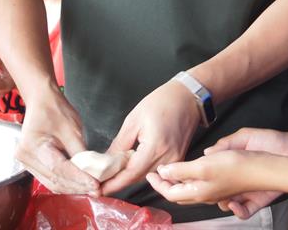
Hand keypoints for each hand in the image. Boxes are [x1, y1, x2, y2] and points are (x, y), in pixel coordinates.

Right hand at [16, 89, 99, 193]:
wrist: (41, 101)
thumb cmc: (55, 109)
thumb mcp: (72, 128)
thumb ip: (80, 152)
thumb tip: (92, 172)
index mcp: (33, 145)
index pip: (59, 168)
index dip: (78, 178)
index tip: (95, 184)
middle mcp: (25, 157)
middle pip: (54, 179)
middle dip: (77, 186)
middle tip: (97, 190)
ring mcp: (26, 163)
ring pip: (51, 182)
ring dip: (72, 187)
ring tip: (90, 188)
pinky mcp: (32, 164)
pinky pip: (49, 178)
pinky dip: (65, 182)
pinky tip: (79, 183)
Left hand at [100, 79, 200, 195]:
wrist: (187, 97)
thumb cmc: (162, 102)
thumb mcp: (134, 120)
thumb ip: (120, 144)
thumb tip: (106, 161)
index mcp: (155, 147)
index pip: (131, 174)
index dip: (114, 183)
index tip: (100, 188)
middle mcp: (167, 158)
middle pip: (138, 178)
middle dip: (119, 181)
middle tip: (102, 180)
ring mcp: (175, 161)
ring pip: (147, 176)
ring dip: (131, 177)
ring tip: (114, 172)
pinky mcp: (178, 159)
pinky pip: (158, 171)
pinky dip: (144, 171)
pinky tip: (134, 164)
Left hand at [149, 127, 287, 217]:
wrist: (264, 168)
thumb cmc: (236, 167)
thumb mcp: (204, 166)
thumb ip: (181, 171)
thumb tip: (163, 173)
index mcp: (198, 191)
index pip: (170, 192)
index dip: (158, 183)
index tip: (148, 174)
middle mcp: (206, 194)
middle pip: (180, 193)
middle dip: (166, 185)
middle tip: (156, 174)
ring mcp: (216, 190)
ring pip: (191, 190)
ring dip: (179, 182)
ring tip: (171, 172)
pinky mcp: (225, 183)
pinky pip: (203, 185)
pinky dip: (192, 179)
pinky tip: (194, 170)